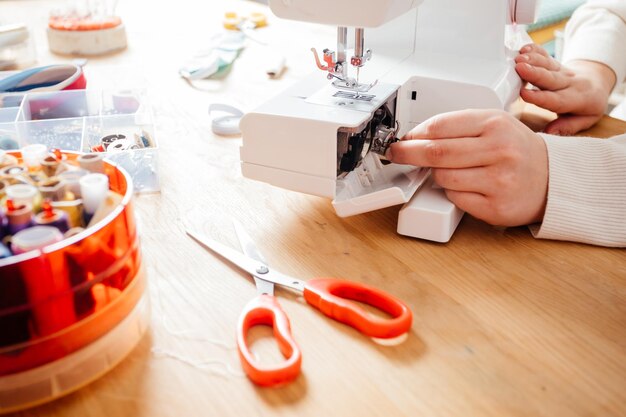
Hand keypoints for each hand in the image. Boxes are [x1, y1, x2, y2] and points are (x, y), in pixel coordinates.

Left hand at [386, 110, 547, 226]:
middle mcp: (499, 151)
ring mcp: (498, 181)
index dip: (414, 134)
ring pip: (443, 177)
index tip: (402, 139)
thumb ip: (459, 127)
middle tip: (397, 153)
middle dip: (409, 153)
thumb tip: (417, 137)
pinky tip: (464, 186)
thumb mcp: (495, 124)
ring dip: (435, 175)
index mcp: (496, 124)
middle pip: (436, 152)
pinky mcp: (495, 207)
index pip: (440, 126)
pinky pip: (455, 198)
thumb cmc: (518, 150)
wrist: (552, 179)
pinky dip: (451, 192)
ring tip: (446, 171)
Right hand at [515, 43, 615, 134]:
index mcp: (576, 99)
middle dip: (533, 73)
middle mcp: (568, 83)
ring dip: (531, 60)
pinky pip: (545, 55)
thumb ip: (568, 127)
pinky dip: (535, 50)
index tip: (524, 94)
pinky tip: (525, 48)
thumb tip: (550, 132)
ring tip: (518, 58)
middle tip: (519, 68)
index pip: (556, 99)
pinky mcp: (554, 63)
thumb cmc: (588, 104)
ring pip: (547, 64)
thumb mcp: (586, 119)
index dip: (540, 97)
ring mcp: (561, 71)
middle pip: (550, 78)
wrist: (596, 82)